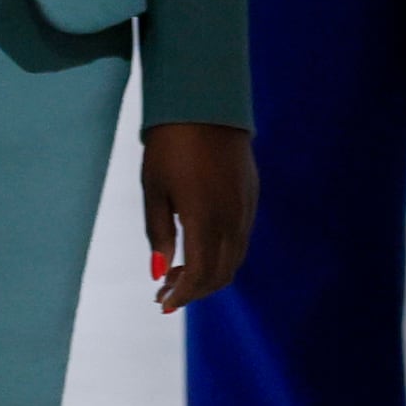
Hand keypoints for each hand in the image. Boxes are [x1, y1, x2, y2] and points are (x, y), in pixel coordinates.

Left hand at [141, 122, 256, 311]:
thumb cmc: (169, 145)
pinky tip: (199, 246)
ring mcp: (246, 205)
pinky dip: (222, 253)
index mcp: (204, 217)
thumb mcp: (153, 189)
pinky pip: (241, 237)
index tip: (161, 302)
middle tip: (165, 291)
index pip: (199, 274)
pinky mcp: (251, 194)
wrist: (206, 103)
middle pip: (221, 273)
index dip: (181, 294)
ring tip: (178, 272)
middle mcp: (231, 216)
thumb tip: (158, 272)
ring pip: (235, 257)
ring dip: (209, 273)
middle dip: (194, 290)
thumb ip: (157, 233)